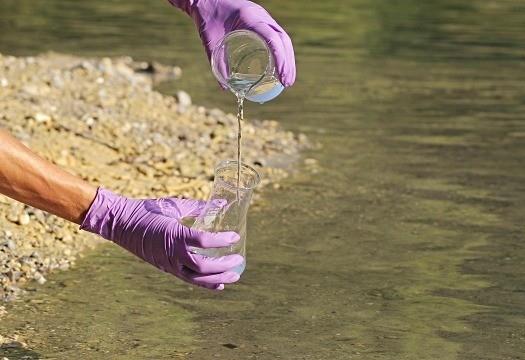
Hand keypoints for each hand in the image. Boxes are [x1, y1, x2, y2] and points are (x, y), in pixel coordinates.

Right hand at [80, 188, 243, 289]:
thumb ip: (197, 206)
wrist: (120, 223)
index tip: (235, 236)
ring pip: (196, 277)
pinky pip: (188, 279)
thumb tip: (222, 204)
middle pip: (202, 265)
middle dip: (223, 265)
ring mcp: (168, 263)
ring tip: (235, 276)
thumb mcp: (173, 205)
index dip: (221, 240)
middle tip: (239, 260)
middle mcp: (171, 253)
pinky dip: (204, 283)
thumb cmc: (146, 210)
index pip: (203, 241)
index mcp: (173, 234)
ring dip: (217, 278)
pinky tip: (218, 285)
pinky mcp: (166, 267)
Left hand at [169, 0, 295, 86]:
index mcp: (250, 17)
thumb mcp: (209, 40)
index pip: (273, 38)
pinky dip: (281, 52)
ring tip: (287, 79)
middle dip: (288, 62)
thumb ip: (217, 62)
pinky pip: (276, 36)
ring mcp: (263, 17)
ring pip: (283, 38)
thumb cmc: (205, 17)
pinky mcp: (262, 20)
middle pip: (283, 40)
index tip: (282, 77)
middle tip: (287, 83)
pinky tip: (280, 67)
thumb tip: (224, 88)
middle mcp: (261, 15)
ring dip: (288, 59)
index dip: (281, 59)